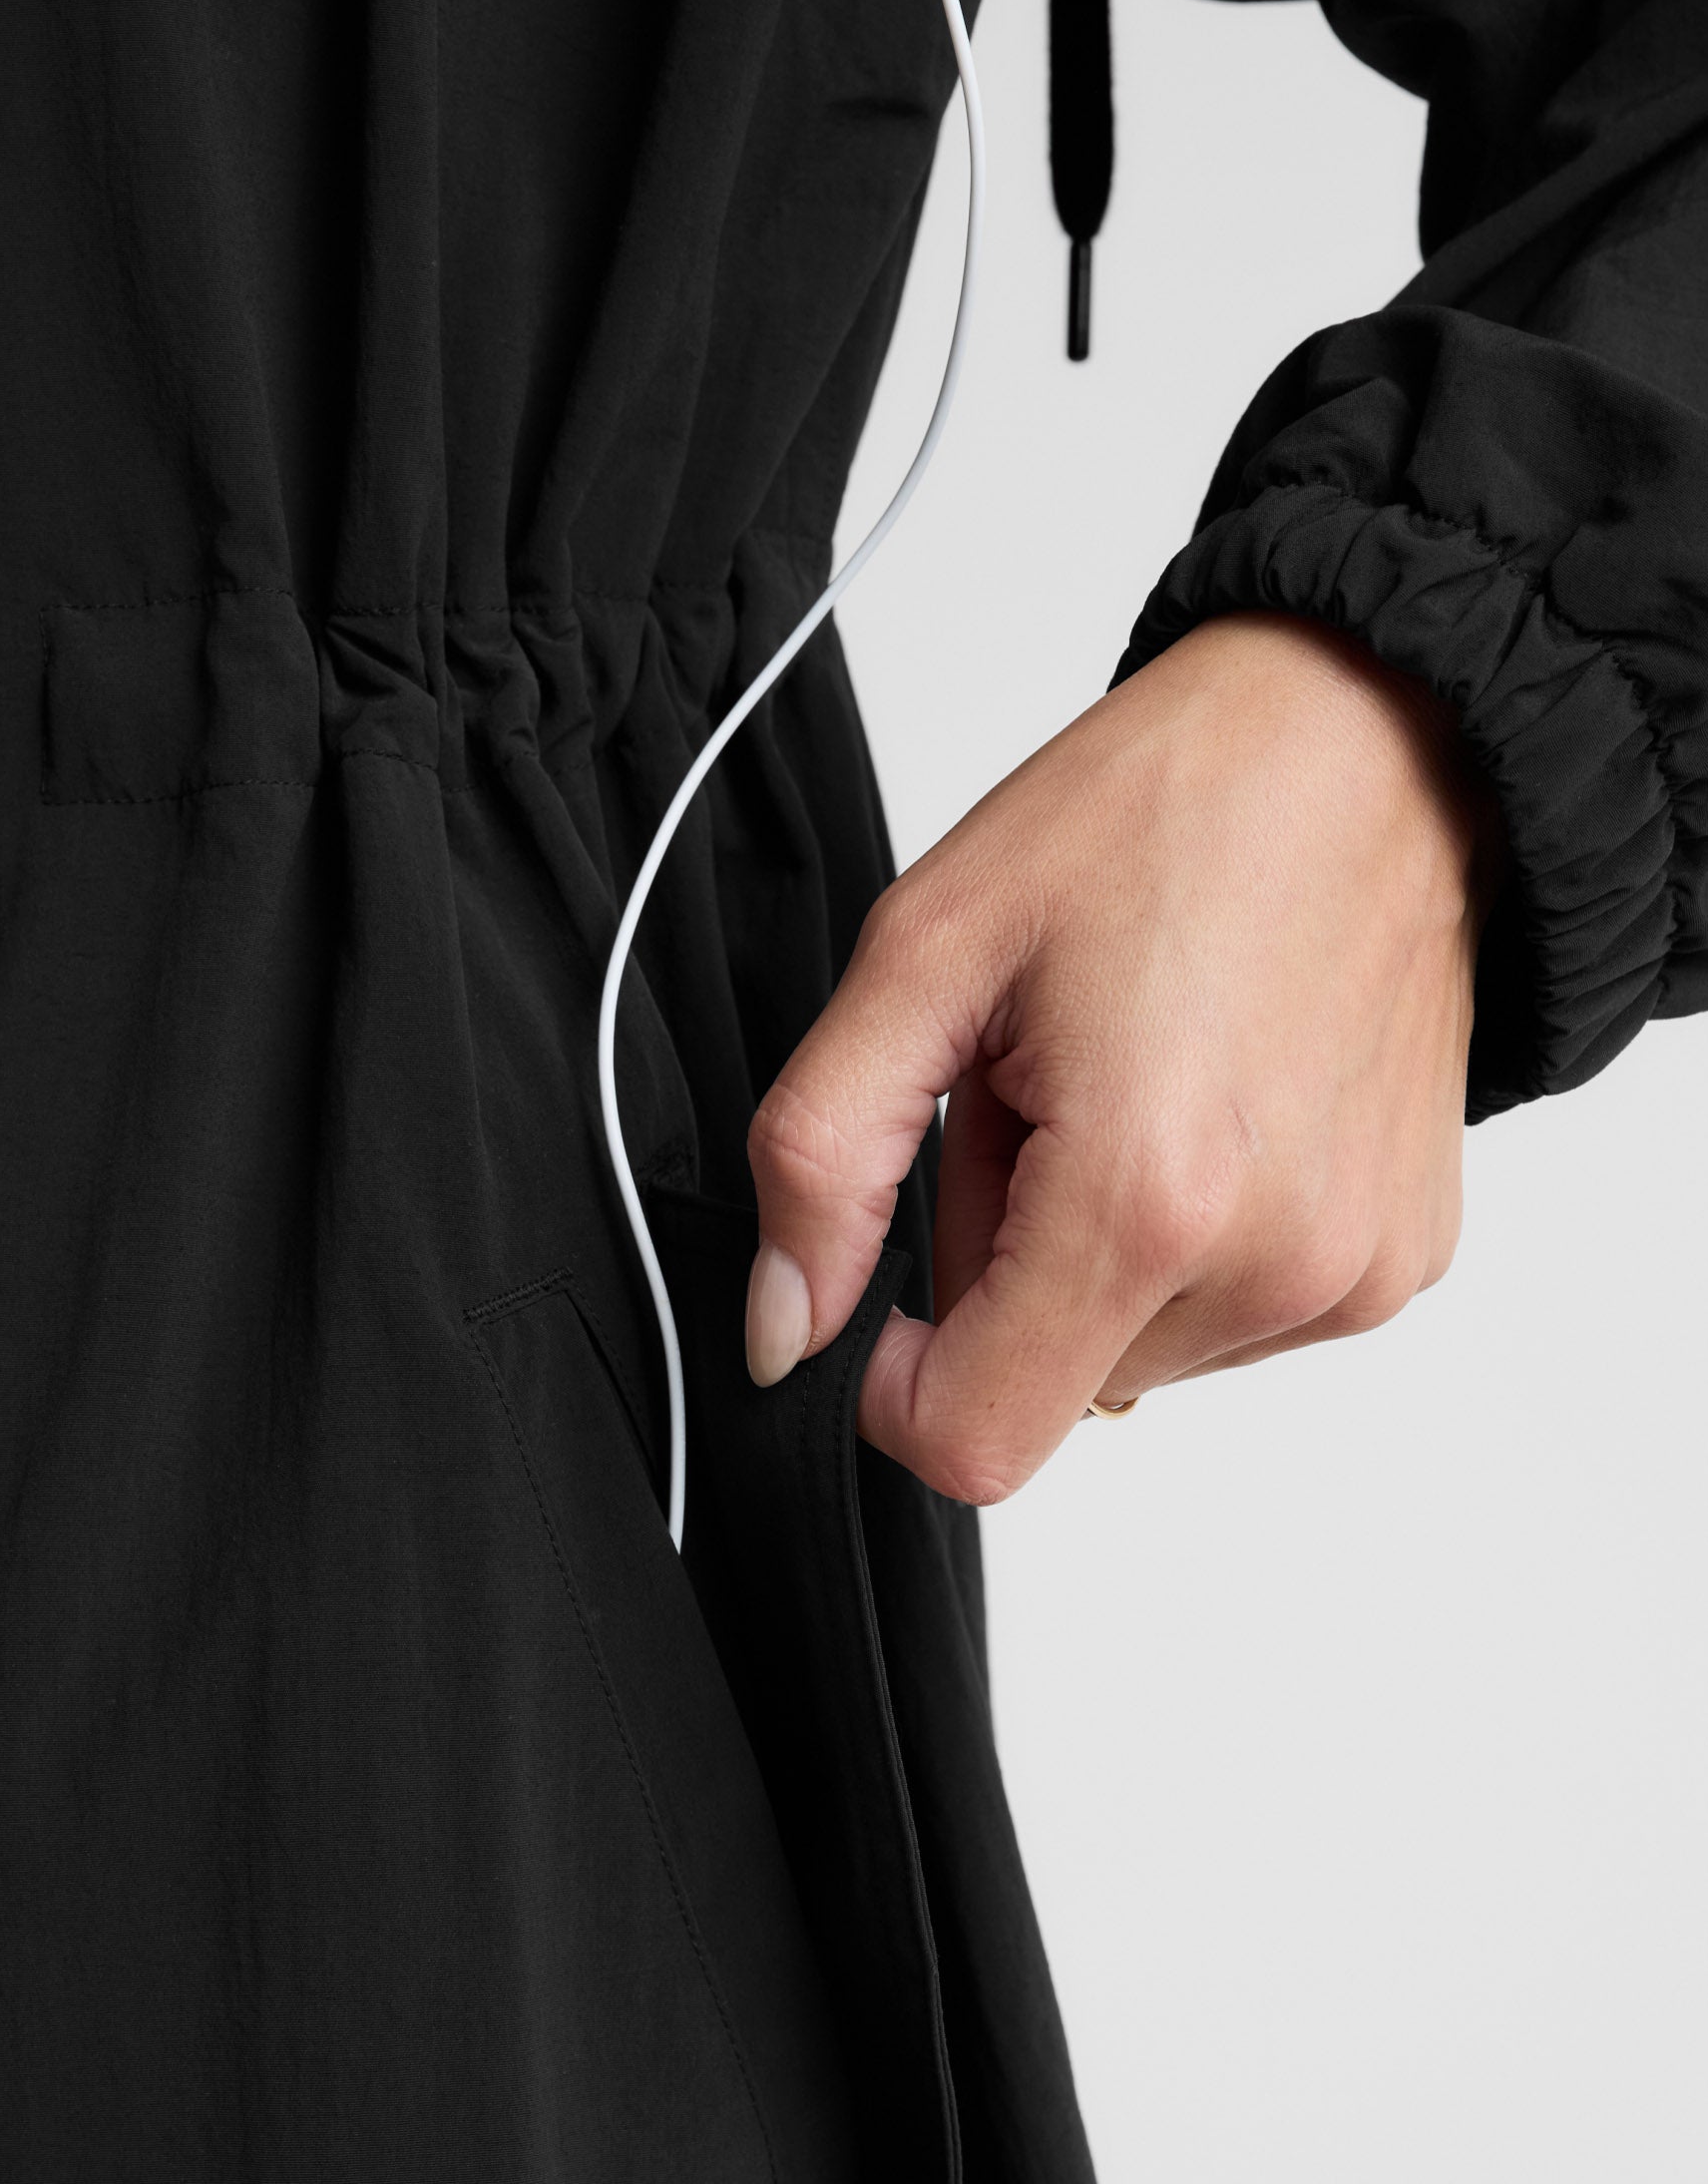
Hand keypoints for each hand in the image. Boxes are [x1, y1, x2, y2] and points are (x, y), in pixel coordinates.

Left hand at [744, 613, 1499, 1504]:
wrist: (1371, 745)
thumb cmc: (1164, 813)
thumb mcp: (926, 951)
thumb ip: (821, 1159)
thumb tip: (786, 1328)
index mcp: (1145, 1200)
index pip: (975, 1443)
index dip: (895, 1381)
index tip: (891, 1269)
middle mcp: (1277, 1266)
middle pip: (1052, 1379)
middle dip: (1004, 1256)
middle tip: (1040, 1091)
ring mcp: (1357, 1271)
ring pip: (1140, 1348)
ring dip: (1100, 1244)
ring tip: (1135, 1078)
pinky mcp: (1403, 1255)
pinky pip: (1238, 1312)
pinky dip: (1194, 1236)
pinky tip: (1214, 1100)